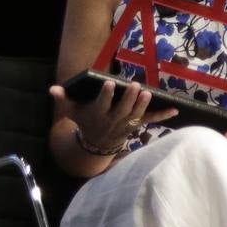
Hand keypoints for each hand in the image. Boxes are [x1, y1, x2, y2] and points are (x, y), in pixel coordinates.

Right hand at [49, 79, 178, 153]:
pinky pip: (151, 121)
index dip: (106, 94)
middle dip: (128, 98)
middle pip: (122, 109)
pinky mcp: (136, 126)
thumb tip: (52, 89)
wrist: (97, 144)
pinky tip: (175, 110)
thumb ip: (63, 100)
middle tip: (133, 84)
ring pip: (136, 115)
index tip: (109, 83)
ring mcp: (126, 124)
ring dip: (142, 104)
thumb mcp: (72, 112)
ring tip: (147, 92)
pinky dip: (163, 116)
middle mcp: (113, 121)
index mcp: (98, 114)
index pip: (102, 104)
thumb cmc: (85, 122)